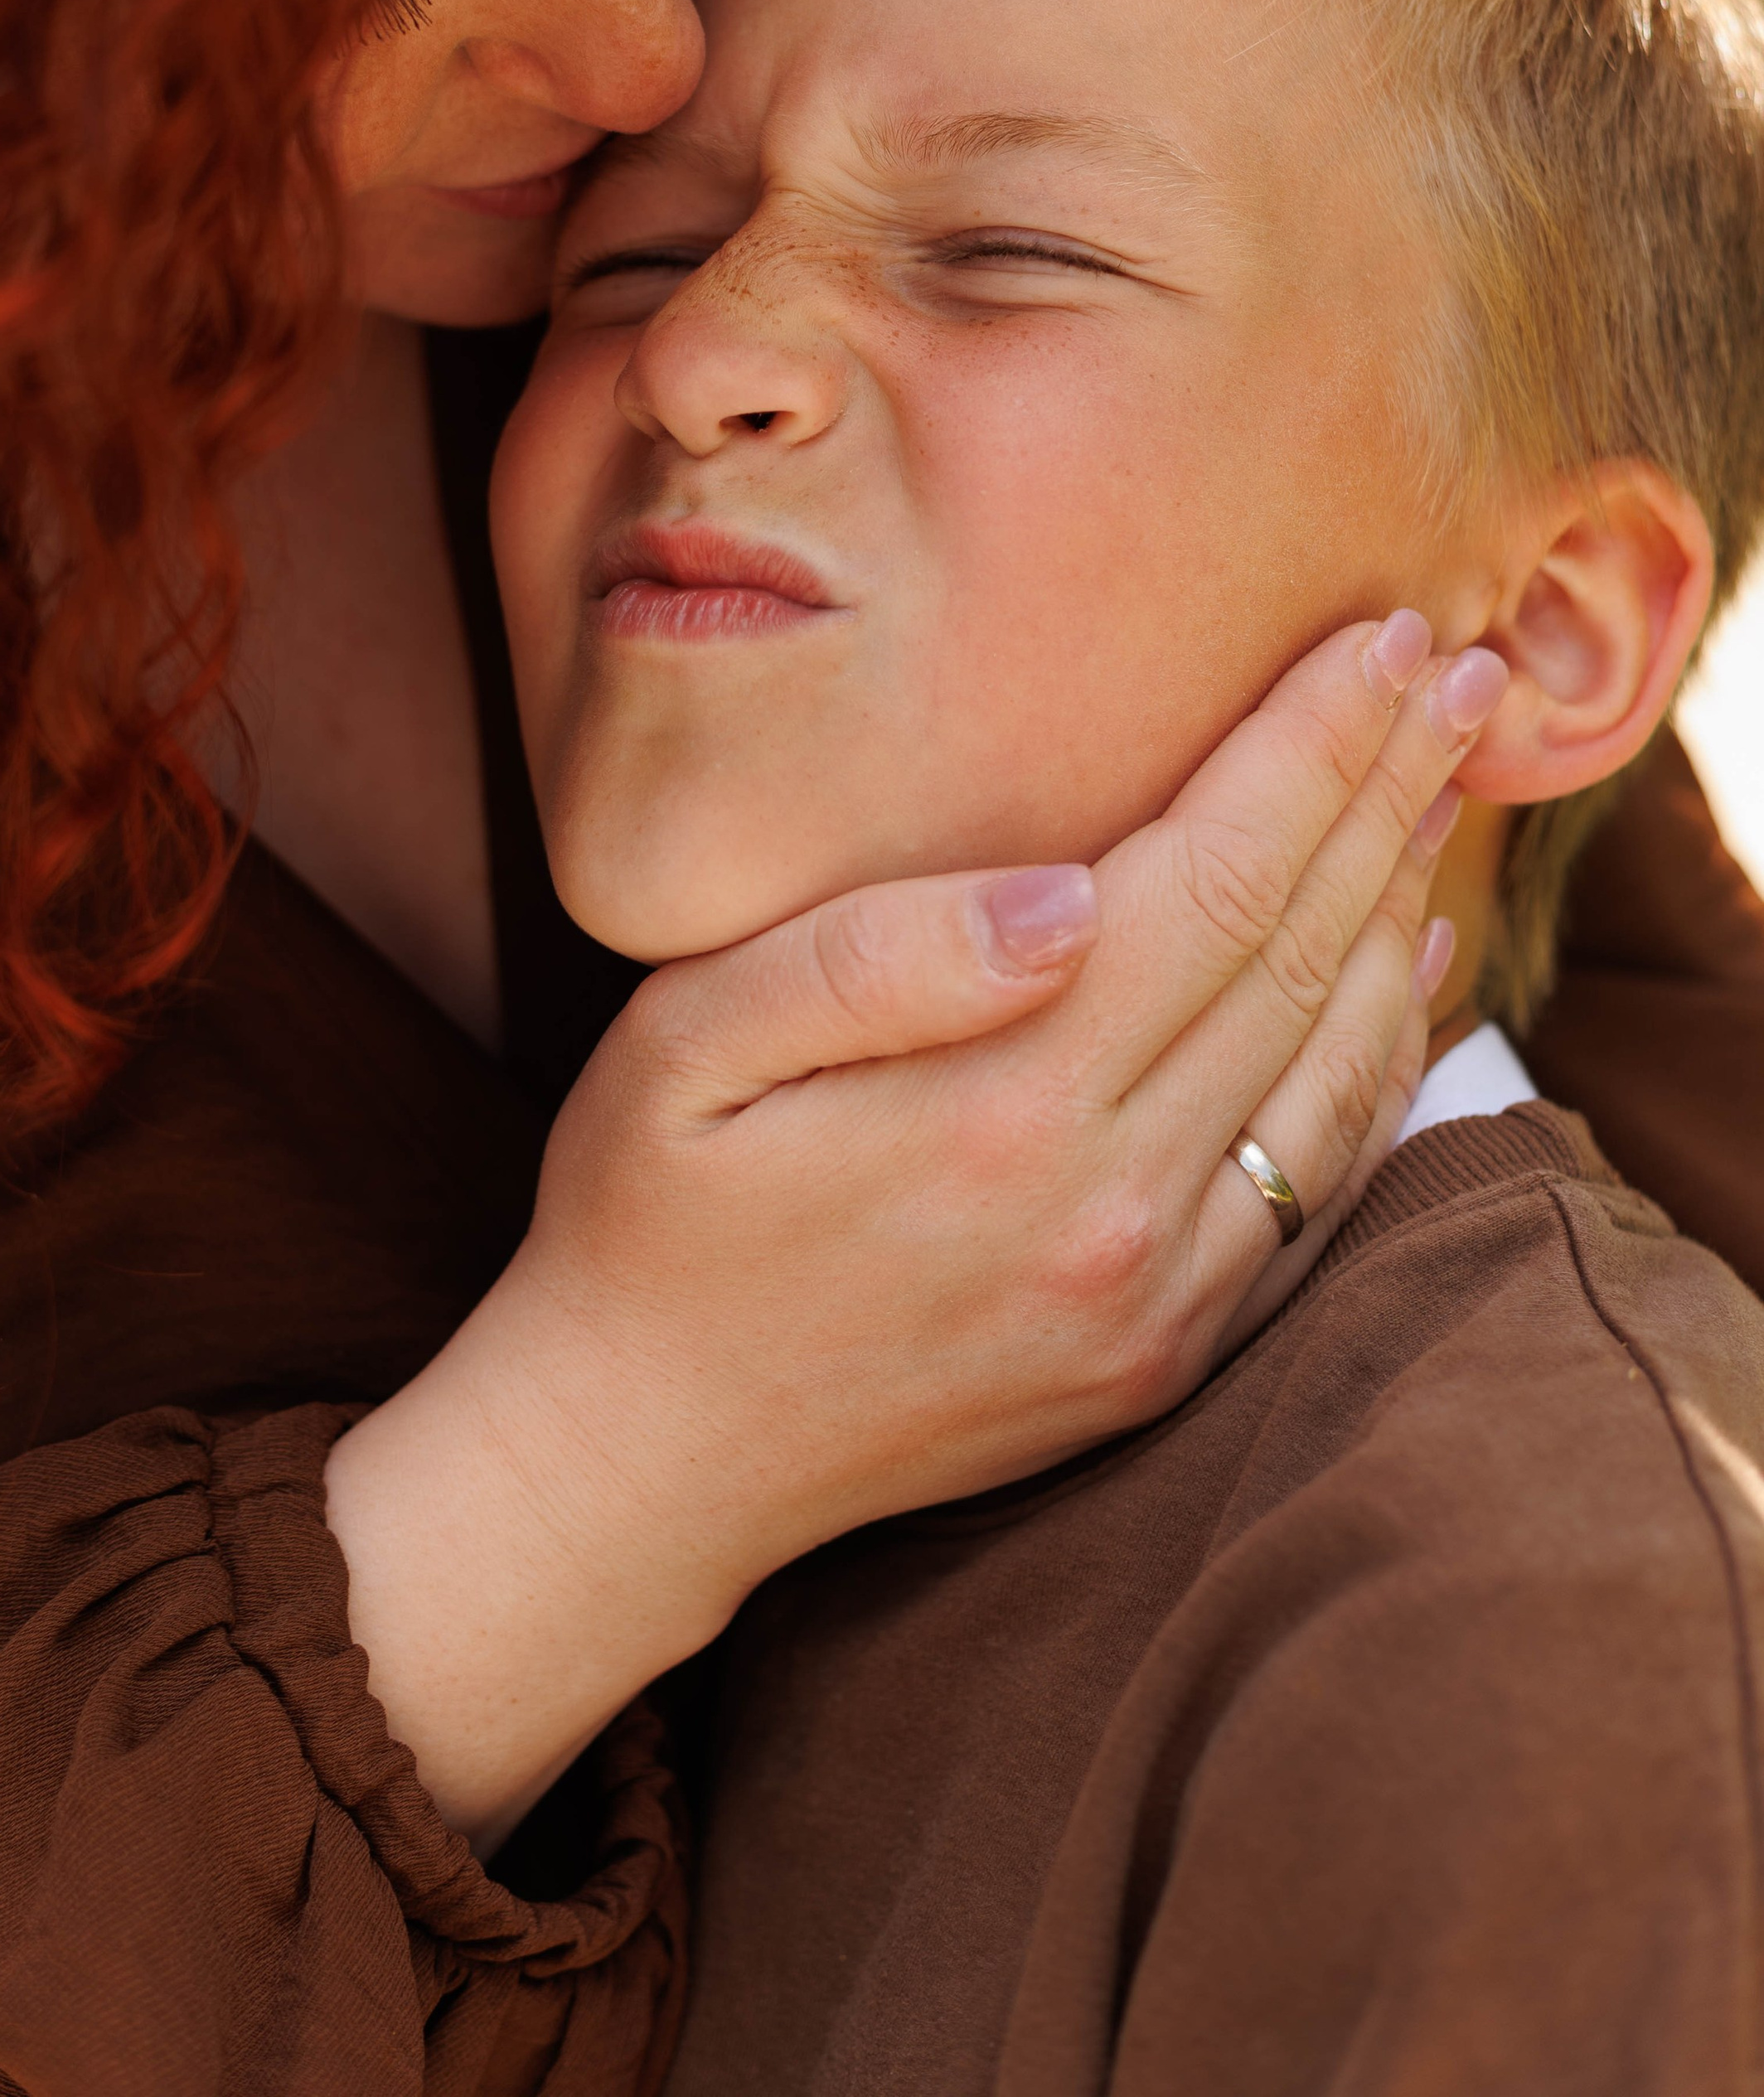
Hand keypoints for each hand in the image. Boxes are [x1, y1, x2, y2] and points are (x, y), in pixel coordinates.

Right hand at [328, 612, 1495, 1847]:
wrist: (641, 1462)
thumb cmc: (645, 1216)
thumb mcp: (688, 1046)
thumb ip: (875, 957)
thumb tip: (1068, 895)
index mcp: (998, 1110)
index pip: (1212, 880)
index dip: (1309, 748)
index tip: (1381, 638)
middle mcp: (1106, 1213)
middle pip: (1297, 956)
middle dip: (1385, 794)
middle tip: (1459, 671)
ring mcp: (1149, 1301)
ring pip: (1333, 1073)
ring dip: (1399, 911)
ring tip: (1441, 784)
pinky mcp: (1159, 1359)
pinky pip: (1315, 1192)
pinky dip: (1378, 1068)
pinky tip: (1398, 974)